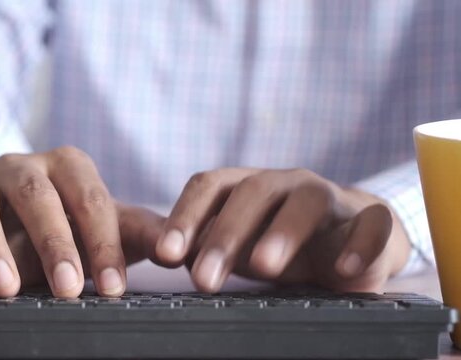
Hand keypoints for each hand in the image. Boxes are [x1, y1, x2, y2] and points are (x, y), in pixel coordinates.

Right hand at [0, 147, 164, 297]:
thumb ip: (143, 232)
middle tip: (67, 287)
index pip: (87, 198)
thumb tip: (177, 249)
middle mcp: (20, 169)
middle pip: (33, 194)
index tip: (111, 287)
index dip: (101, 241)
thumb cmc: (79, 227)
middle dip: (52, 240)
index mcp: (67, 166)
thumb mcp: (112, 228)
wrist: (32, 223)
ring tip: (6, 287)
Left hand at [154, 168, 410, 292]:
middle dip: (225, 235)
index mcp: (246, 186)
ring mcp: (329, 198)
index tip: (165, 255)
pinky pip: (371, 225)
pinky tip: (343, 270)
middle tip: (204, 280)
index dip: (185, 217)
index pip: (209, 186)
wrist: (348, 238)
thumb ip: (204, 247)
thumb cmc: (278, 242)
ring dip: (284, 233)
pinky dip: (360, 245)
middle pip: (252, 193)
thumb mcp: (238, 246)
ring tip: (264, 267)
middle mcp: (285, 184)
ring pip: (307, 203)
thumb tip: (164, 256)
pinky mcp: (370, 220)